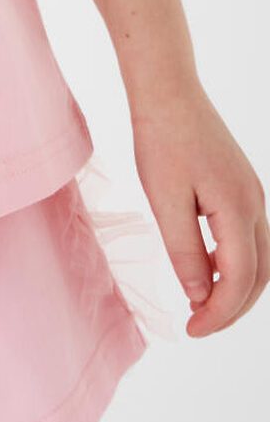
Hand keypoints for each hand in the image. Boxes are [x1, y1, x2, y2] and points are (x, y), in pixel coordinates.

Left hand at [130, 80, 268, 336]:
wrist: (168, 90)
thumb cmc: (161, 139)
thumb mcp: (165, 200)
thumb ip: (185, 252)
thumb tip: (200, 296)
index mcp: (239, 209)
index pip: (240, 279)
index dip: (219, 313)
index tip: (192, 330)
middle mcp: (256, 204)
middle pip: (259, 275)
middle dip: (233, 307)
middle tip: (198, 325)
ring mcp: (253, 194)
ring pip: (259, 258)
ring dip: (236, 287)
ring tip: (202, 305)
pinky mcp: (243, 186)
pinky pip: (249, 237)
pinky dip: (235, 263)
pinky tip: (207, 268)